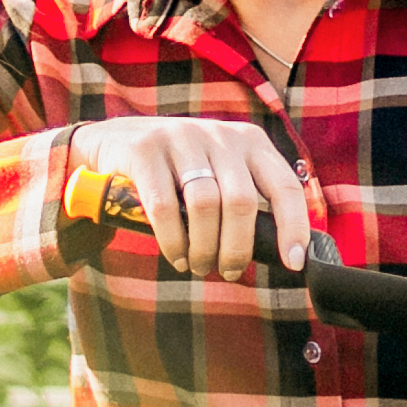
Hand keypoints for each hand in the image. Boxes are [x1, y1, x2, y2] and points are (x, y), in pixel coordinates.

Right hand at [71, 115, 311, 281]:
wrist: (113, 141)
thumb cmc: (177, 170)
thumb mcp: (219, 171)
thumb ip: (246, 197)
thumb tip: (279, 248)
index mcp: (249, 142)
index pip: (284, 186)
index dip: (293, 227)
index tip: (293, 262)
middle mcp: (220, 135)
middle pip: (242, 202)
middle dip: (237, 248)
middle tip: (228, 271)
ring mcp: (181, 138)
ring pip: (205, 205)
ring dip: (204, 247)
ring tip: (198, 266)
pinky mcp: (145, 150)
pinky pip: (165, 207)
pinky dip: (173, 240)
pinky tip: (176, 255)